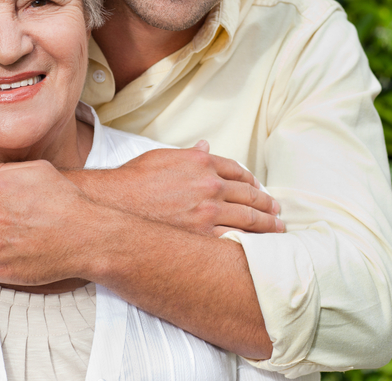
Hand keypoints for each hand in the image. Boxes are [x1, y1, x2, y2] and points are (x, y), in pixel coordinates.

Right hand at [69, 141, 282, 236]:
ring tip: (277, 228)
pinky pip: (235, 238)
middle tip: (277, 210)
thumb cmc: (133, 181)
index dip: (251, 180)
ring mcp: (208, 211)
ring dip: (267, 224)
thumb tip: (206, 146)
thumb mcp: (161, 157)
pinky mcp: (202, 235)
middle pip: (249, 194)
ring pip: (248, 218)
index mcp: (201, 162)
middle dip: (266, 203)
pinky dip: (251, 242)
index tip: (258, 187)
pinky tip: (259, 246)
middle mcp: (209, 184)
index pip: (237, 170)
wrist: (114, 206)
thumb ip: (188, 154)